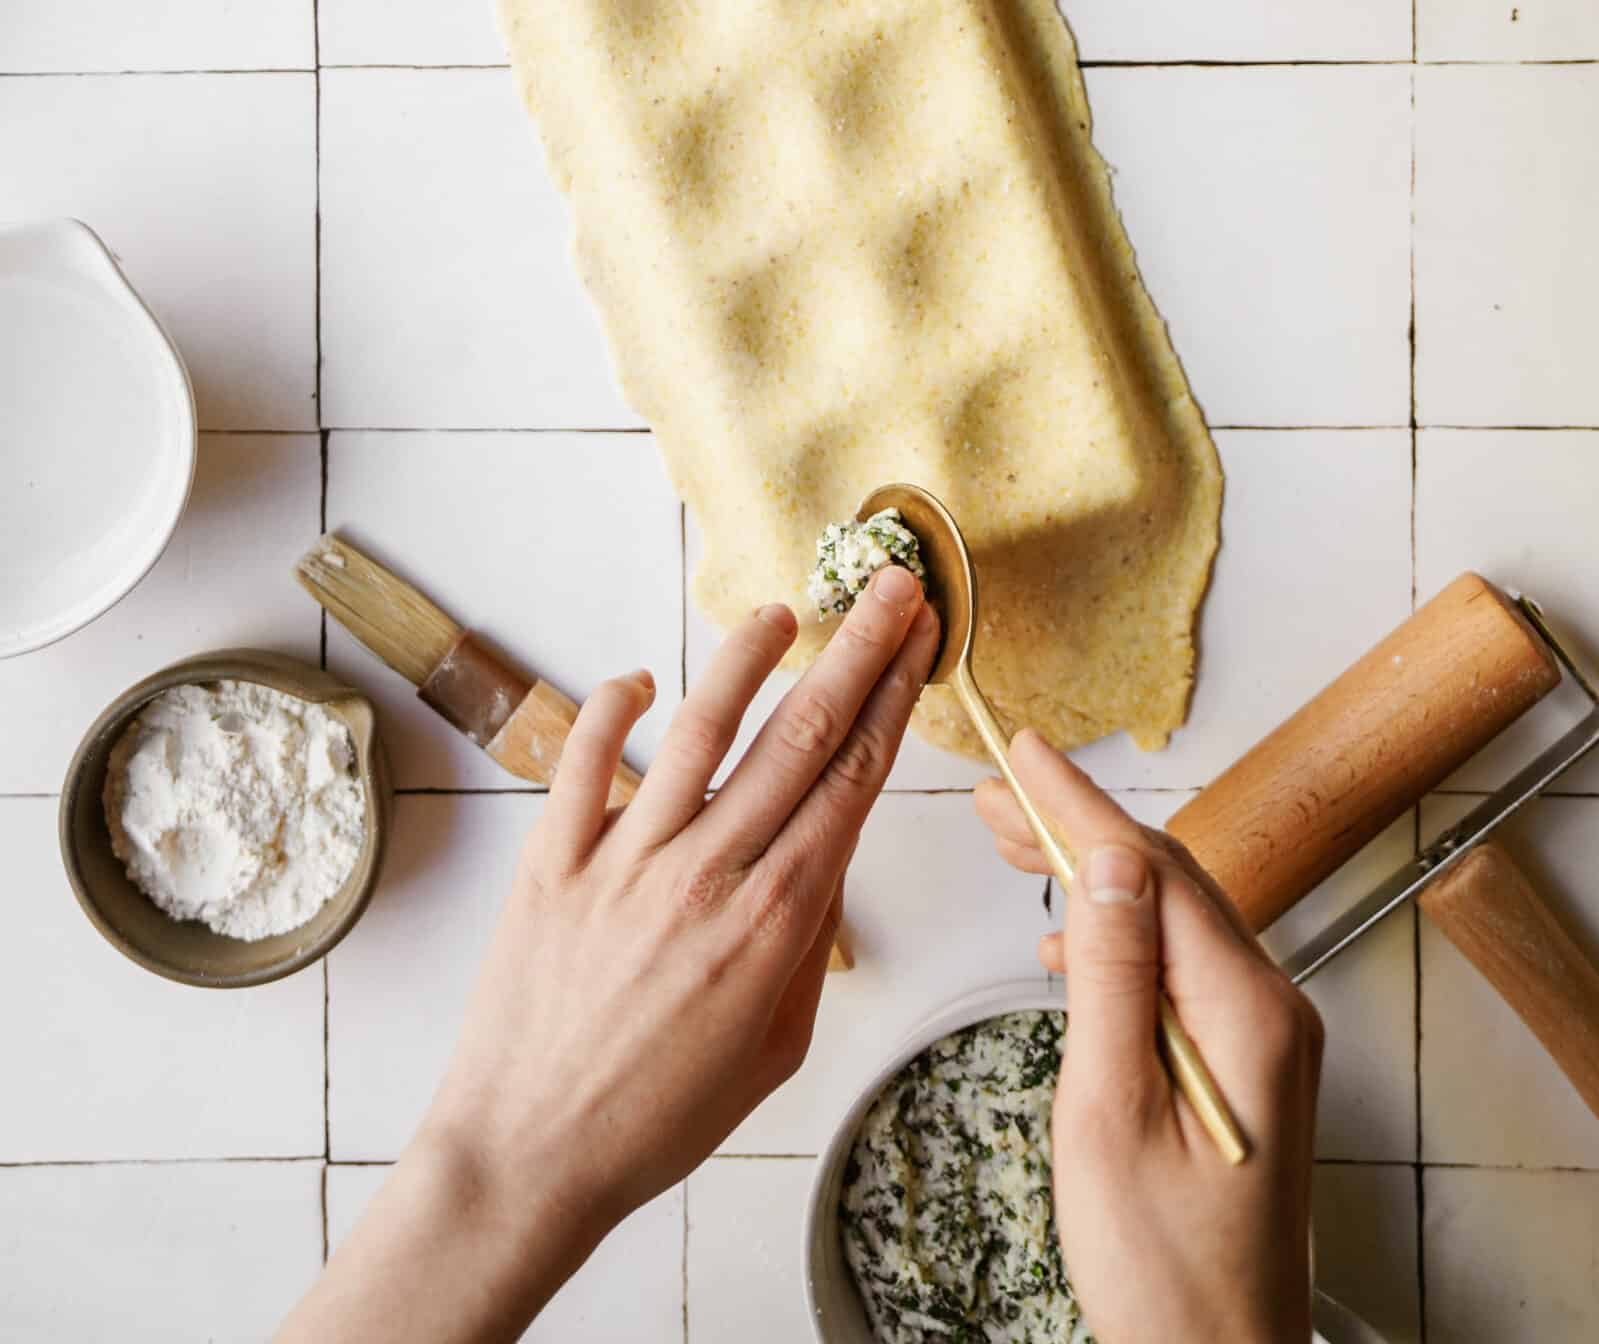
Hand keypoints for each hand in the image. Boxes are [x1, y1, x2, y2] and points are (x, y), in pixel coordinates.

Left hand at [279, 565, 936, 1343]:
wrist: (530, 1159)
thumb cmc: (657, 1120)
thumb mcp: (774, 1048)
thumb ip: (808, 945)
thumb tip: (827, 855)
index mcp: (772, 924)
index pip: (850, 781)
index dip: (891, 701)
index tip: (918, 645)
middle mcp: (706, 875)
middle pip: (798, 737)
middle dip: (856, 652)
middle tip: (892, 590)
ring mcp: (624, 861)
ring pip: (699, 730)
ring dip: (747, 659)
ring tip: (781, 612)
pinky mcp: (552, 862)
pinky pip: (585, 762)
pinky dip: (612, 709)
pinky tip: (642, 679)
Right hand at [975, 734, 1321, 1343]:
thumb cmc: (1165, 1270)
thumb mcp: (1110, 1114)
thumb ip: (1111, 980)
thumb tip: (1106, 863)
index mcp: (1247, 1010)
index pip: (1153, 870)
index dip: (1079, 804)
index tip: (1024, 752)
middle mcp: (1272, 1008)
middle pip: (1166, 884)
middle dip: (1078, 830)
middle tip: (997, 795)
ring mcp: (1265, 1038)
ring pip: (1171, 922)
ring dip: (1094, 880)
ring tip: (1017, 848)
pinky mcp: (1248, 1067)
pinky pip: (1180, 972)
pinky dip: (1119, 941)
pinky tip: (1071, 947)